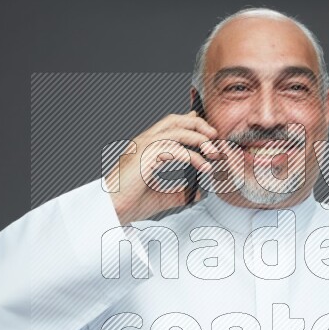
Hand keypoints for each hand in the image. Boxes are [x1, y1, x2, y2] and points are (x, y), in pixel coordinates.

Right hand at [105, 110, 222, 224]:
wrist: (112, 209)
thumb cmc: (130, 202)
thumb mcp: (162, 196)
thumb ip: (180, 192)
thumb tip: (198, 192)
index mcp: (146, 146)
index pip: (171, 125)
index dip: (192, 124)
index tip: (209, 133)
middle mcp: (144, 141)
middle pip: (175, 120)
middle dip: (199, 125)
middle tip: (216, 137)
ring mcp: (143, 146)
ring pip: (177, 131)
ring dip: (200, 139)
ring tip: (213, 152)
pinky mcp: (145, 156)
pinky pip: (175, 149)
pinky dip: (193, 156)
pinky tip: (203, 166)